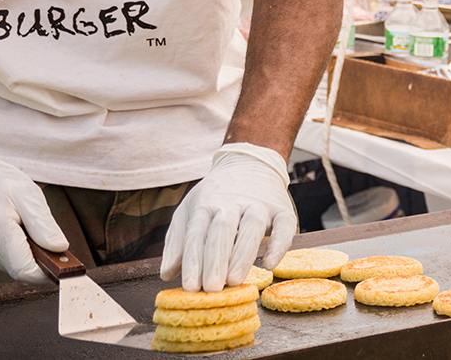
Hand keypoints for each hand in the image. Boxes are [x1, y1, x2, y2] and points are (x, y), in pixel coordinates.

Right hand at [0, 141, 68, 283]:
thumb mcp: (26, 192)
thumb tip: (59, 248)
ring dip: (24, 251)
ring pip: (14, 266)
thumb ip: (43, 223)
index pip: (25, 270)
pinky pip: (4, 263)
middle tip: (36, 227)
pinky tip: (6, 230)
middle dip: (38, 254)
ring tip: (17, 223)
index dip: (49, 272)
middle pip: (23, 269)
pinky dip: (12, 251)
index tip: (64, 264)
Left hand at [160, 143, 296, 291]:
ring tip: (234, 280)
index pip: (197, 232)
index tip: (189, 287)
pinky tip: (270, 264)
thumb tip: (166, 274)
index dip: (193, 261)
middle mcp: (233, 202)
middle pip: (223, 230)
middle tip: (211, 288)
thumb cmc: (217, 195)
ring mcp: (259, 205)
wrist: (250, 162)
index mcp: (207, 203)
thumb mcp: (191, 209)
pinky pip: (284, 226)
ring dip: (242, 254)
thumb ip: (178, 241)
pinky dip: (278, 244)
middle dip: (215, 259)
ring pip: (252, 226)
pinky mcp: (282, 210)